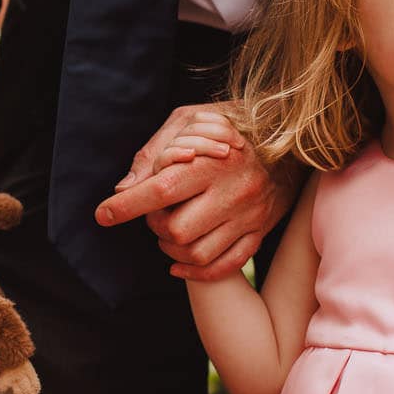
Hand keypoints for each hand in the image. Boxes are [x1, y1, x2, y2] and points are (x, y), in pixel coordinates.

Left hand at [94, 104, 295, 280]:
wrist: (290, 138)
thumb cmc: (229, 126)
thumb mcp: (189, 121)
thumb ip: (155, 152)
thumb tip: (124, 188)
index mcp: (213, 160)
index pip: (162, 189)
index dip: (127, 206)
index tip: (104, 214)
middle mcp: (233, 192)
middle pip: (177, 230)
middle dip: (154, 227)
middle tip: (154, 214)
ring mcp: (249, 217)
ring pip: (197, 254)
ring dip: (171, 251)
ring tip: (169, 232)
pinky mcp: (259, 233)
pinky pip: (225, 266)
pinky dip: (196, 273)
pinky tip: (179, 264)